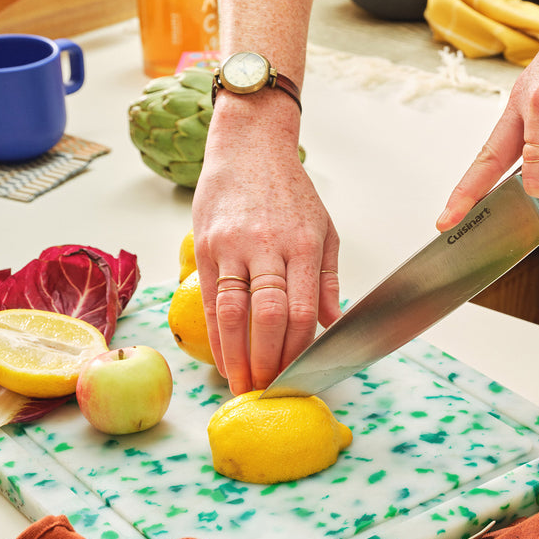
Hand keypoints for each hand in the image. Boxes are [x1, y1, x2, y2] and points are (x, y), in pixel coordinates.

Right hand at [192, 91, 339, 394]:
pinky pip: (210, 298)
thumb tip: (332, 322)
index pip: (301, 309)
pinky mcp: (206, 246)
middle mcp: (267, 247)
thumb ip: (328, 277)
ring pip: (232, 312)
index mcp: (304, 245)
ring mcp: (233, 247)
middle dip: (265, 361)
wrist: (248, 146)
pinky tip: (220, 356)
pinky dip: (215, 333)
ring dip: (236, 356)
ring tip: (240, 385)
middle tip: (265, 392)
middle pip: (266, 316)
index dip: (296, 350)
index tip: (297, 377)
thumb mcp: (324, 226)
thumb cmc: (290, 189)